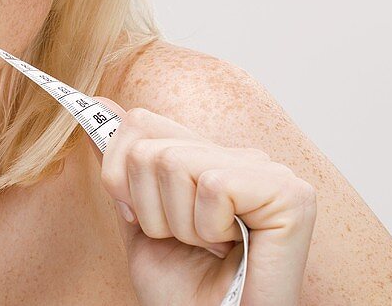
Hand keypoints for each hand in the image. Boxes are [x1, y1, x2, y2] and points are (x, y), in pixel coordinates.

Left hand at [91, 100, 316, 304]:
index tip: (141, 220)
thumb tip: (100, 104)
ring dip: (176, 224)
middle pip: (148, 145)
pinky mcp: (291, 195)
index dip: (120, 177)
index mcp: (208, 158)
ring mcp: (269, 172)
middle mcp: (241, 157)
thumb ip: (122, 166)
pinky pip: (213, 185)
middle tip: (183, 243)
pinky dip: (207, 229)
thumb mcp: (138, 222)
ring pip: (174, 162)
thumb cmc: (183, 294)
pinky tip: (232, 249)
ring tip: (208, 248)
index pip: (139, 123)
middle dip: (146, 208)